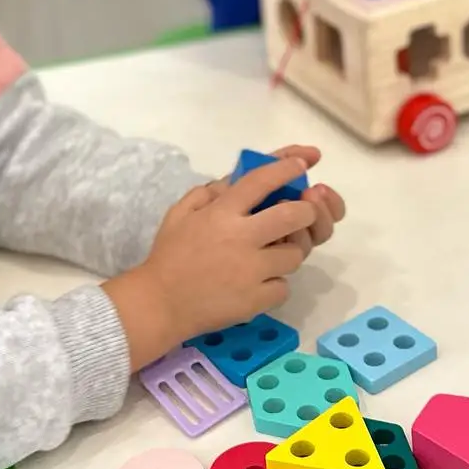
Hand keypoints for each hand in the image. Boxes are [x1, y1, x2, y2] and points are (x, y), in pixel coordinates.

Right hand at [103, 148, 345, 370]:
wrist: (160, 305)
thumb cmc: (169, 256)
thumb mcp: (179, 214)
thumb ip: (208, 193)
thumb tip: (236, 181)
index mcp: (221, 213)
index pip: (261, 180)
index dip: (287, 167)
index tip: (302, 164)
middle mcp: (242, 238)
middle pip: (294, 216)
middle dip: (307, 211)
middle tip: (303, 214)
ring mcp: (252, 271)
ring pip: (296, 254)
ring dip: (289, 251)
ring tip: (272, 255)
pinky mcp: (257, 301)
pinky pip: (283, 287)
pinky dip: (275, 283)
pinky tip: (258, 283)